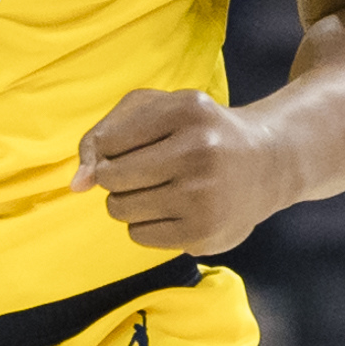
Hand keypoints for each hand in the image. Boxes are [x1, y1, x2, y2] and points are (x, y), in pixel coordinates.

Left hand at [70, 90, 293, 255]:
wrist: (268, 163)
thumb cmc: (199, 131)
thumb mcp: (159, 110)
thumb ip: (105, 134)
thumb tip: (76, 184)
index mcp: (187, 110)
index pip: (108, 142)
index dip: (110, 148)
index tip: (133, 146)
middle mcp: (200, 151)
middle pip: (111, 178)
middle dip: (115, 177)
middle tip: (143, 171)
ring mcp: (205, 196)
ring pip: (121, 210)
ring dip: (127, 202)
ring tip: (159, 189)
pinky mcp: (205, 234)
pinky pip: (139, 236)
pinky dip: (145, 224)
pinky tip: (172, 210)